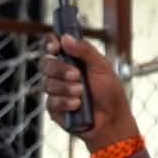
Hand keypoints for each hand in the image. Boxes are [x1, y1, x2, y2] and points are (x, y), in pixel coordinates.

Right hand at [41, 33, 139, 152]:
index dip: (49, 44)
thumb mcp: (101, 66)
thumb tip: (65, 38)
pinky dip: (65, 102)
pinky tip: (77, 105)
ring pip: (47, 83)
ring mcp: (56, 92)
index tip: (55, 47)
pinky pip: (51, 102)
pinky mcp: (54, 109)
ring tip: (82, 93)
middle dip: (60, 69)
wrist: (112, 120)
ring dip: (66, 88)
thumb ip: (84, 50)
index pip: (52, 46)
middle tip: (77, 75)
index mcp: (71, 60)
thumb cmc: (110, 93)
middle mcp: (60, 74)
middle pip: (45, 64)